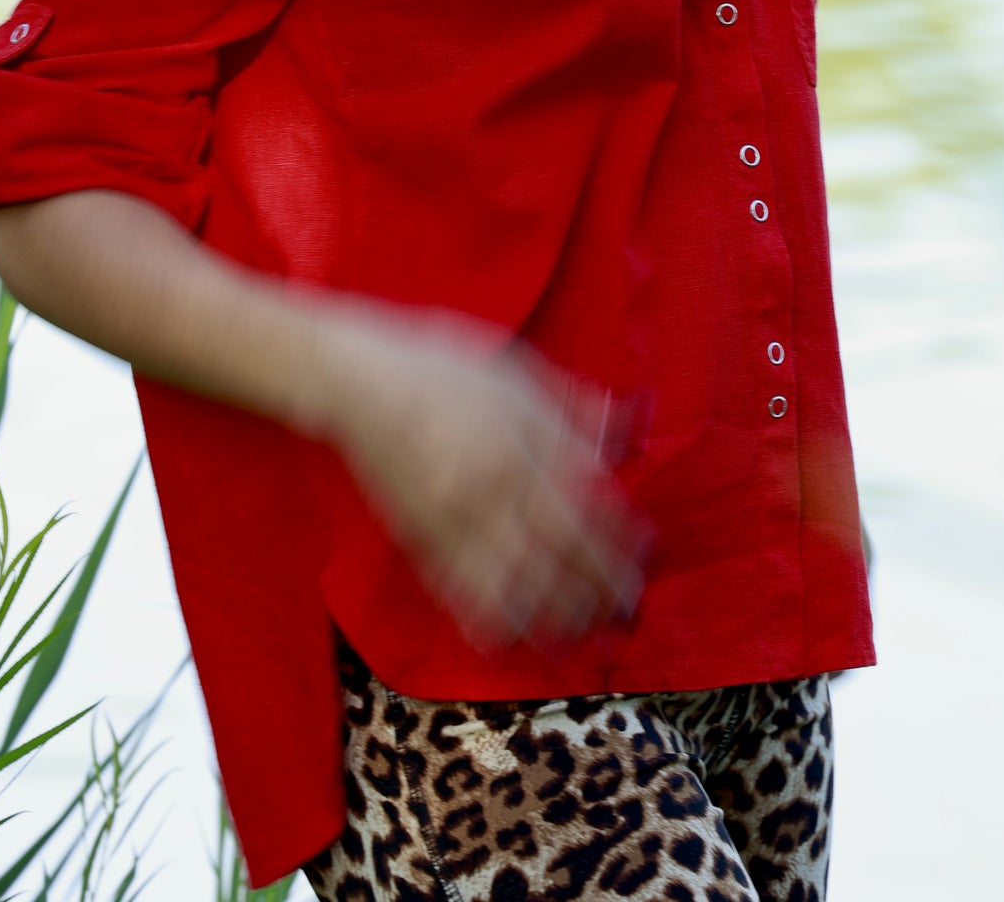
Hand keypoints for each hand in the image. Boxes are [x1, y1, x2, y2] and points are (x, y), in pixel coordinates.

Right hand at [311, 304, 647, 650]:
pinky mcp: (418, 536)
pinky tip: (508, 636)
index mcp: (521, 444)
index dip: (616, 536)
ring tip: (581, 635)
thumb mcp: (516, 371)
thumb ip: (571, 405)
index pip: (582, 502)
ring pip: (511, 579)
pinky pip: (457, 586)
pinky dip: (486, 615)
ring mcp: (453, 517)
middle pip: (555, 550)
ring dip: (550, 613)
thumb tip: (628, 425)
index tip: (645, 555)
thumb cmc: (441, 367)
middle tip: (625, 612)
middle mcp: (492, 488)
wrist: (357, 382)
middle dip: (594, 587)